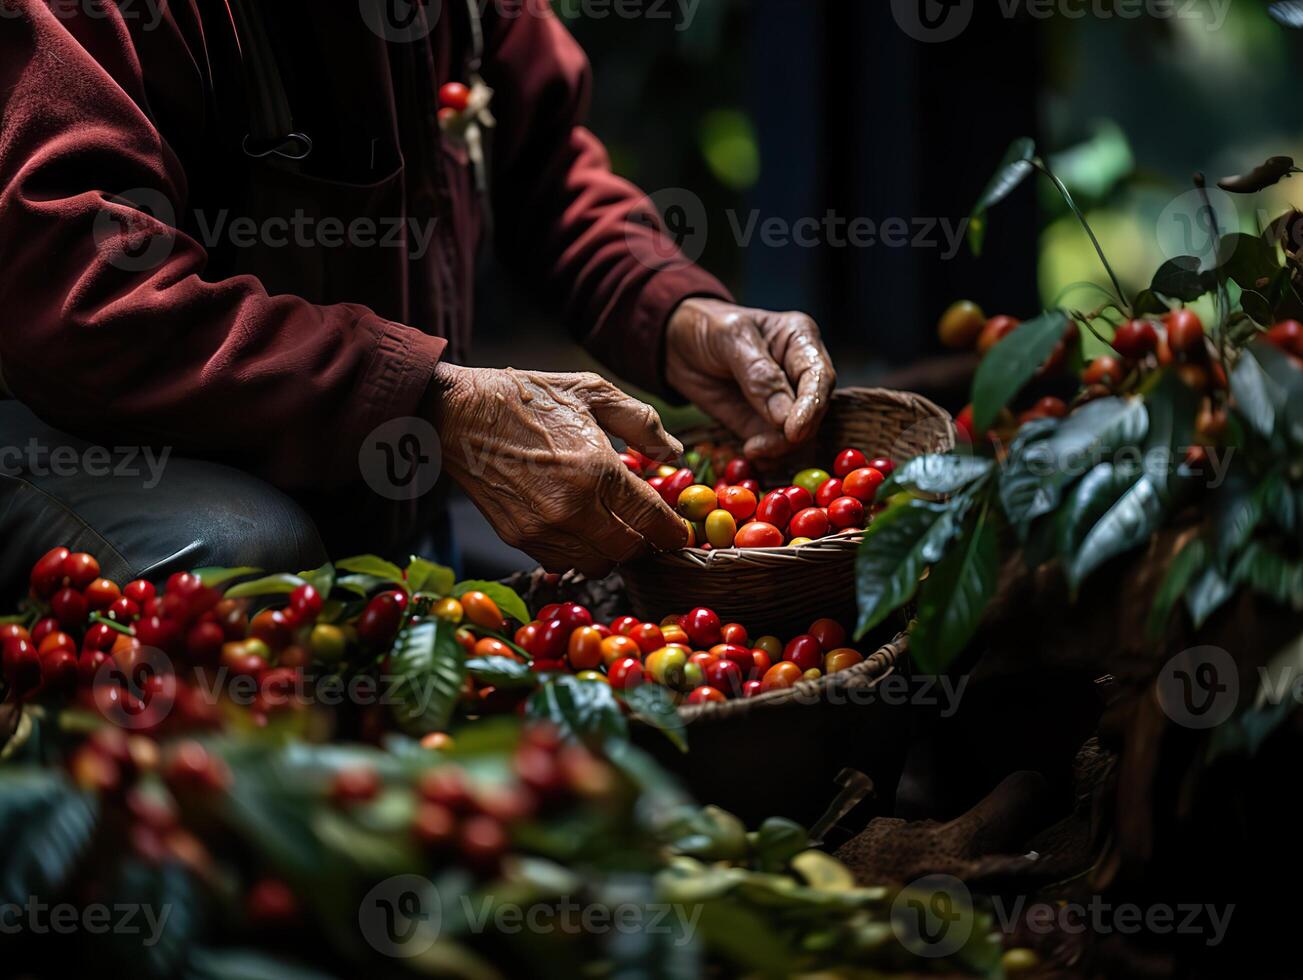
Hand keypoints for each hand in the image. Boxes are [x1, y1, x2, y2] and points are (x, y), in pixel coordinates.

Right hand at [431, 364, 688, 576]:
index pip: (652, 521)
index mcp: (597, 470)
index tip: (678, 532)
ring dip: (611, 551)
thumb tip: (675, 453)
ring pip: (598, 565)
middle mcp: (572, 508)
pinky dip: (578, 552)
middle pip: (630, 552)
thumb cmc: (527, 398)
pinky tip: (578, 527)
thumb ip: (642, 423)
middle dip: (645, 543)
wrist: (459, 413)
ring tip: (611, 527)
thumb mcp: (593, 392)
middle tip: (646, 527)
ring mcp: (543, 528)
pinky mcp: (518, 538)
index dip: (673, 532)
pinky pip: (563, 562)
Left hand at [666, 298, 834, 457]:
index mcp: (800, 340)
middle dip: (795, 431)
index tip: (794, 430)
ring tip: (753, 449)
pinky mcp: (764, 423)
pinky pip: (777, 445)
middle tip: (764, 444)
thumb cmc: (708, 327)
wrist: (678, 343)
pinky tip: (751, 453)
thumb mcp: (731, 337)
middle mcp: (799, 371)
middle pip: (815, 409)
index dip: (812, 406)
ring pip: (800, 432)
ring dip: (780, 447)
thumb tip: (785, 417)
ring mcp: (785, 401)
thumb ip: (759, 374)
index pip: (819, 377)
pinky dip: (769, 455)